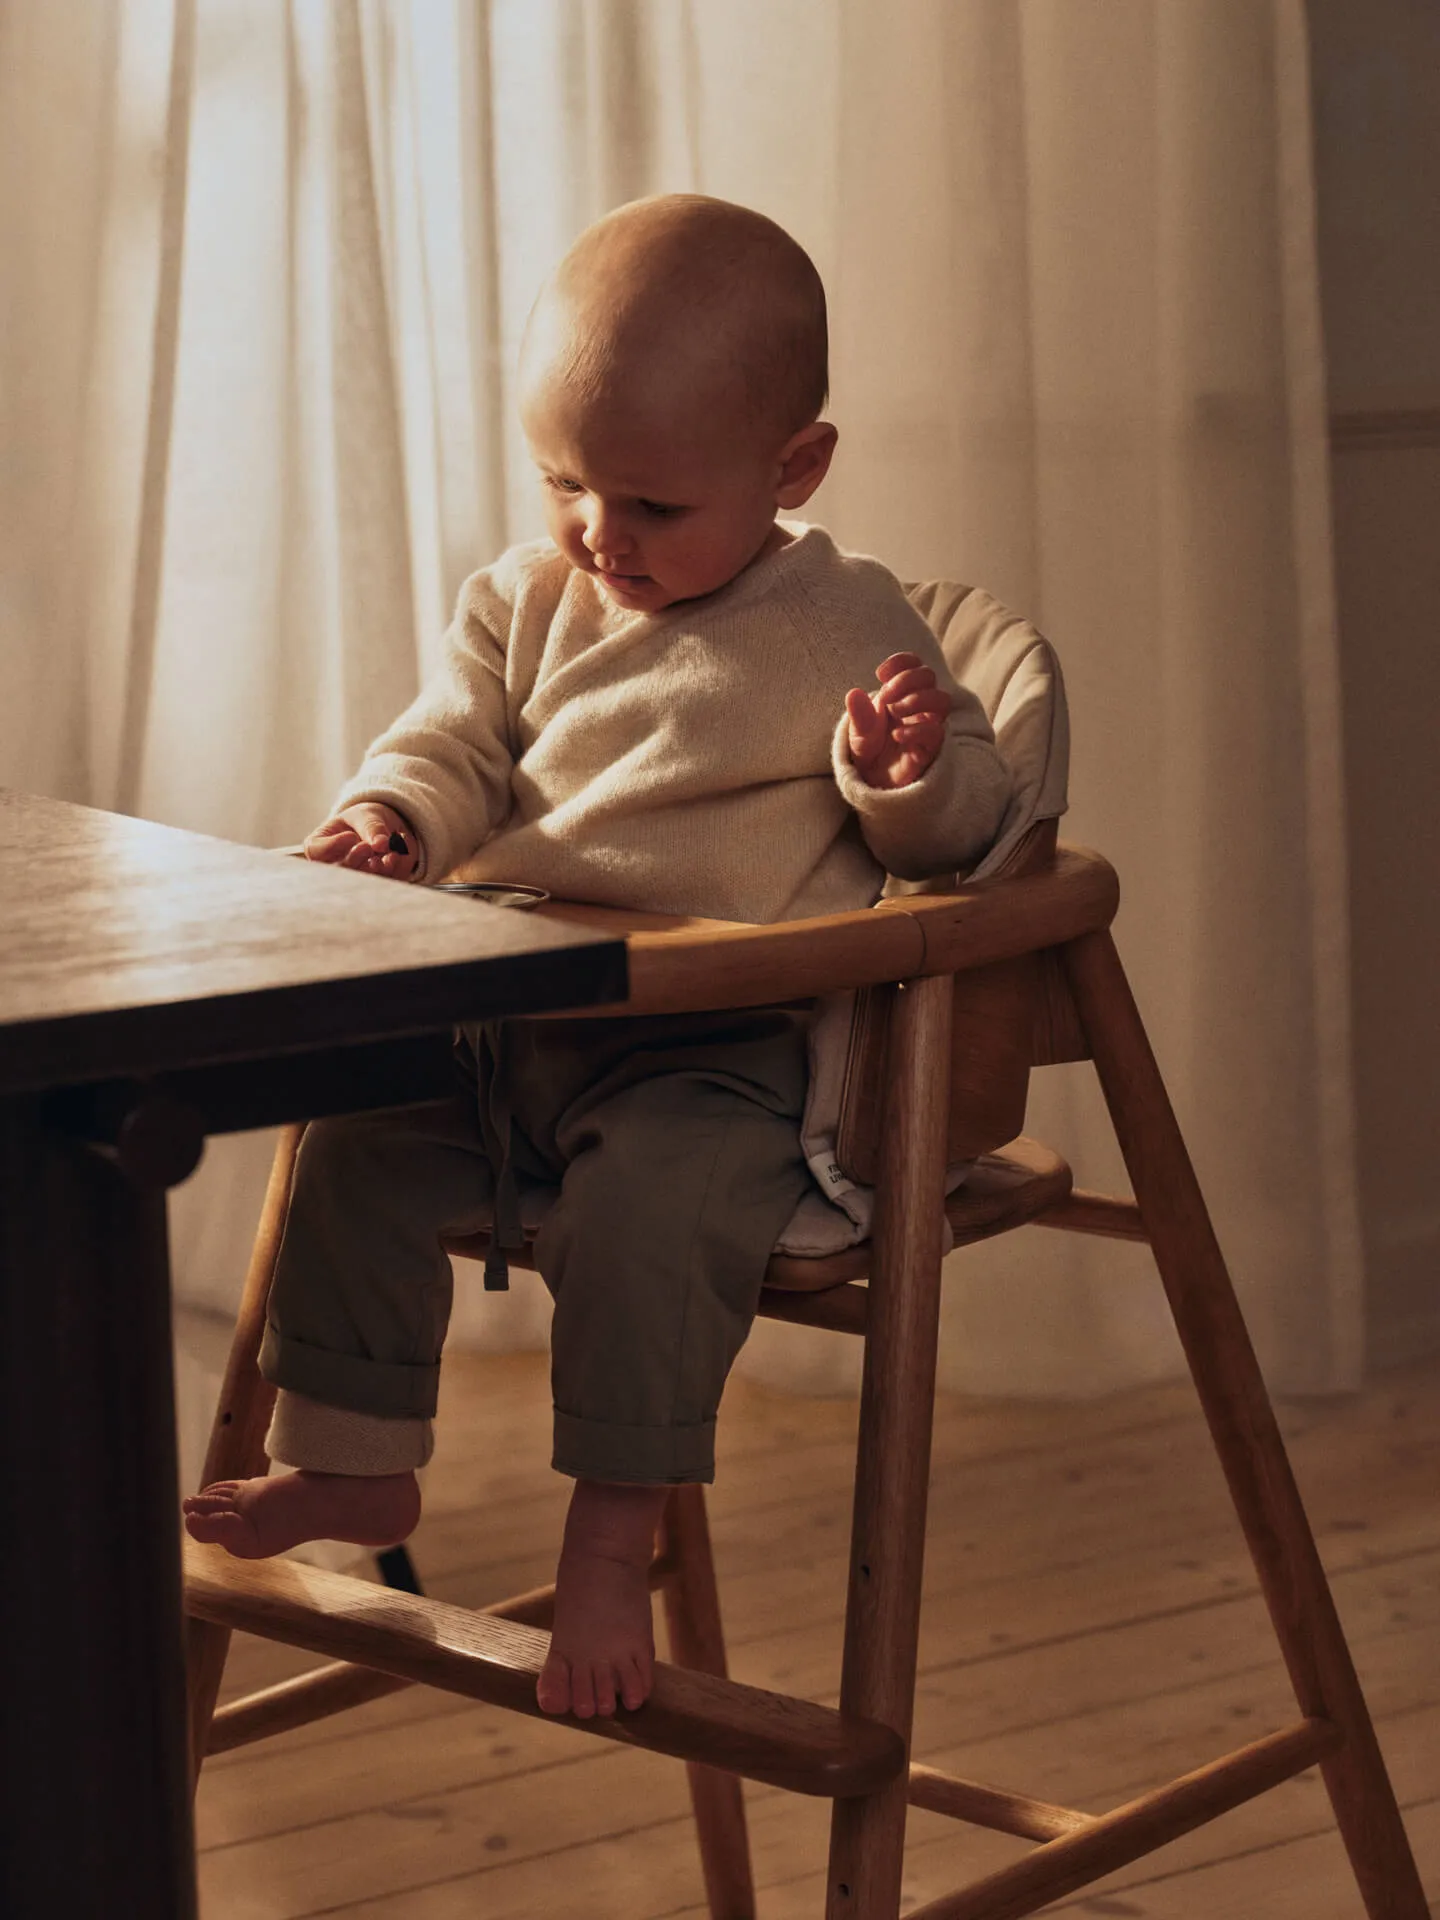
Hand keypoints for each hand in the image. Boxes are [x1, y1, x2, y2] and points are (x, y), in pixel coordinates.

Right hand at [304, 802, 420, 878]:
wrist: (387, 829)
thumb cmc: (365, 819)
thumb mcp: (365, 815)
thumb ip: (371, 827)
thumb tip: (382, 843)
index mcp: (321, 845)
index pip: (315, 851)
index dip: (332, 846)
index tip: (351, 836)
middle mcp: (334, 866)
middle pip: (338, 871)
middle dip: (355, 860)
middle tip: (368, 847)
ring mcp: (354, 879)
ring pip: (360, 882)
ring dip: (376, 868)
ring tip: (389, 852)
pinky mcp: (376, 884)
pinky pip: (383, 882)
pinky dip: (392, 869)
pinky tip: (397, 854)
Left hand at [845, 653, 951, 789]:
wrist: (874, 781)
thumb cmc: (870, 750)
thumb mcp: (858, 731)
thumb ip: (858, 713)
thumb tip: (853, 693)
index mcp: (902, 693)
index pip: (914, 664)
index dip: (901, 662)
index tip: (880, 674)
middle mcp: (919, 705)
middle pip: (929, 676)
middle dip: (906, 680)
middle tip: (886, 697)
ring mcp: (927, 725)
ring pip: (942, 700)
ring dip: (918, 699)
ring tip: (895, 712)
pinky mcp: (931, 747)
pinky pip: (936, 732)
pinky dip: (917, 730)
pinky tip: (897, 736)